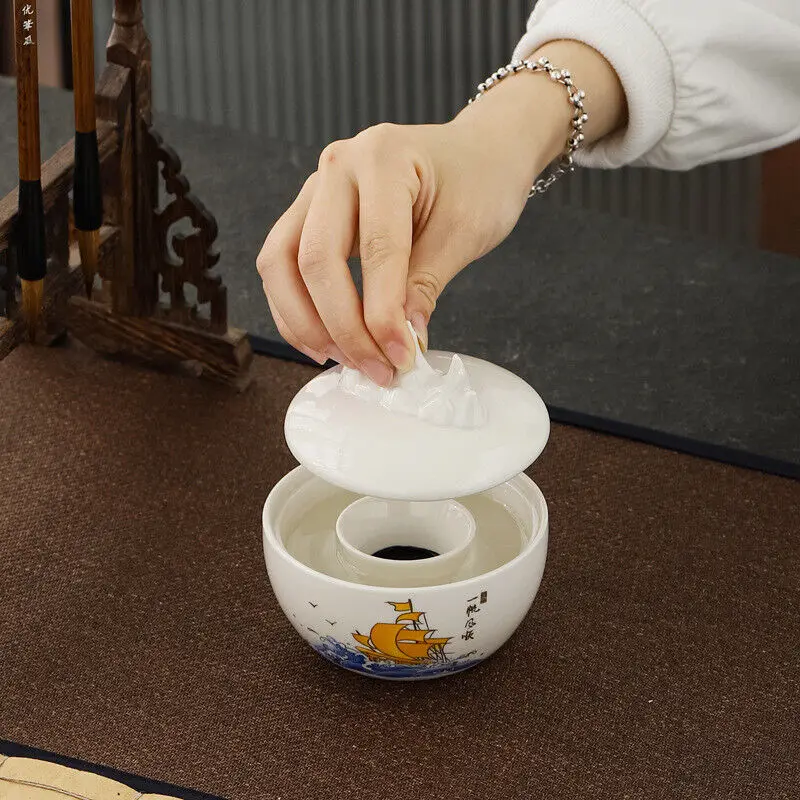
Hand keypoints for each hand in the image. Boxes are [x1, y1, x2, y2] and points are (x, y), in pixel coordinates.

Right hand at [257, 41, 624, 385]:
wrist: (478, 154)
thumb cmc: (478, 181)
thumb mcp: (464, 231)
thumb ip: (425, 284)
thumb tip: (398, 341)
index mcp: (382, 158)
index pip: (375, 250)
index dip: (383, 314)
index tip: (401, 358)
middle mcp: (338, 167)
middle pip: (314, 259)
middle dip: (343, 327)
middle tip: (376, 369)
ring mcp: (316, 189)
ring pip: (282, 264)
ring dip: (306, 323)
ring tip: (345, 360)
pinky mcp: (309, 214)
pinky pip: (283, 265)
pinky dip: (296, 310)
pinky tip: (324, 341)